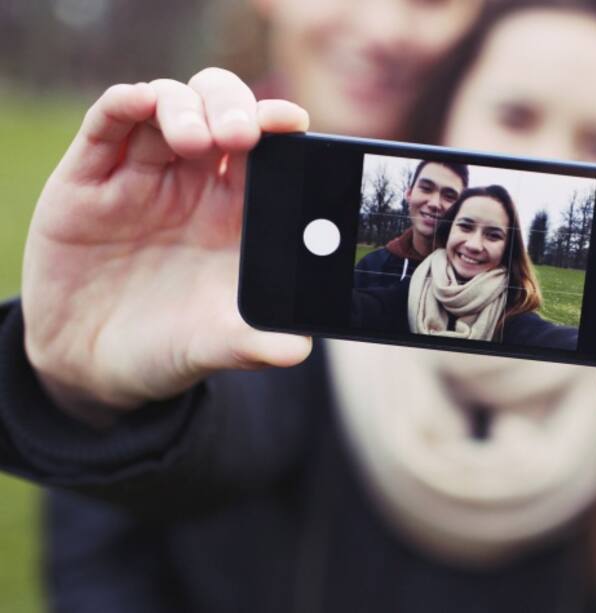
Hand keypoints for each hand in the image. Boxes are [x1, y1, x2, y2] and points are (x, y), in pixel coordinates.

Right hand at [22, 68, 312, 415]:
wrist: (93, 367)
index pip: (267, 148)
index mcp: (238, 211)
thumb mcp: (216, 347)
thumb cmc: (171, 346)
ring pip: (167, 106)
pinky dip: (123, 104)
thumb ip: (257, 343)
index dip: (279, 125)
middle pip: (220, 110)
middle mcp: (194, 183)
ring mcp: (141, 176)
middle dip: (233, 106)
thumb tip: (298, 350)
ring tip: (195, 141)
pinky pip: (105, 126)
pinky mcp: (88, 181)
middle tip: (241, 134)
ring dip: (185, 108)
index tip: (292, 123)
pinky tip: (138, 102)